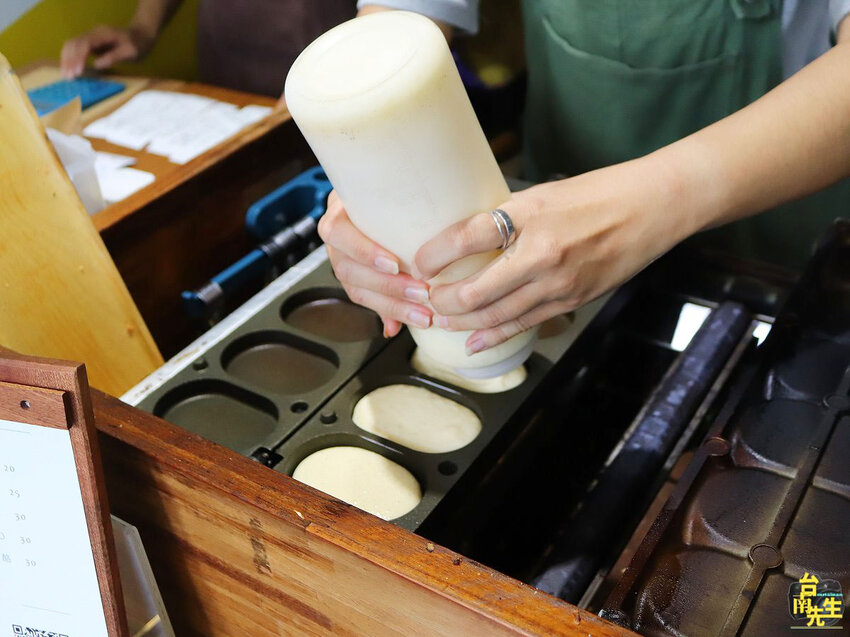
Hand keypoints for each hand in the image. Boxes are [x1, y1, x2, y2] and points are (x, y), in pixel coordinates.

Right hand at [61, 25, 152, 77]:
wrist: (140, 35)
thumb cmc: (138, 44)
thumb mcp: (130, 52)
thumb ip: (114, 56)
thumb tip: (97, 64)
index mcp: (102, 34)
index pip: (84, 44)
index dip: (79, 58)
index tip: (77, 72)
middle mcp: (93, 33)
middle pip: (74, 43)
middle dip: (69, 60)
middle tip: (68, 77)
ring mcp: (91, 37)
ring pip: (71, 45)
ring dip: (67, 59)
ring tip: (66, 75)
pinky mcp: (90, 43)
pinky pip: (76, 48)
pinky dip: (70, 58)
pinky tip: (69, 68)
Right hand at [319, 190, 431, 337]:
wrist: (374, 195)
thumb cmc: (386, 192)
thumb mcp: (392, 195)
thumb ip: (404, 209)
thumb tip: (417, 243)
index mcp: (339, 212)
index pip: (338, 233)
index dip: (364, 252)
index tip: (394, 265)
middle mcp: (336, 239)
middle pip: (349, 269)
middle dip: (388, 286)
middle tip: (422, 294)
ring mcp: (341, 260)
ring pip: (356, 289)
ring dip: (391, 305)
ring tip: (421, 313)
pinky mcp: (353, 279)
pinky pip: (365, 300)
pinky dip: (386, 313)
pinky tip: (398, 326)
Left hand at [414, 157, 697, 353]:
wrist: (652, 209)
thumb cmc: (598, 194)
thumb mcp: (543, 194)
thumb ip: (506, 216)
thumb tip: (467, 236)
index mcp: (531, 216)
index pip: (468, 237)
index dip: (435, 254)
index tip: (419, 261)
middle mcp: (542, 254)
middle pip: (476, 291)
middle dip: (442, 301)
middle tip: (424, 298)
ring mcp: (559, 284)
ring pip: (497, 316)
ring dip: (461, 322)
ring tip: (438, 322)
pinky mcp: (572, 302)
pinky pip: (524, 324)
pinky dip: (493, 336)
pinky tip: (471, 342)